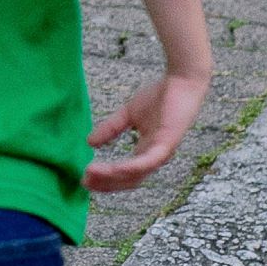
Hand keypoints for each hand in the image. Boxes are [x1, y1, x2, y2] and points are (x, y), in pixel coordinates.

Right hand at [81, 70, 209, 191]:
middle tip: (85, 182)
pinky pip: (147, 161)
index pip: (126, 174)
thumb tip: (89, 142)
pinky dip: (129, 167)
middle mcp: (155, 157)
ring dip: (112, 177)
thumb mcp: (128, 115)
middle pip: (130, 180)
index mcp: (147, 151)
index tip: (85, 178)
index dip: (106, 179)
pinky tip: (113, 168)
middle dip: (107, 183)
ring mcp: (162, 152)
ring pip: (136, 174)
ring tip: (91, 173)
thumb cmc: (161, 97)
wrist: (181, 82)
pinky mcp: (167, 144)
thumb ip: (110, 129)